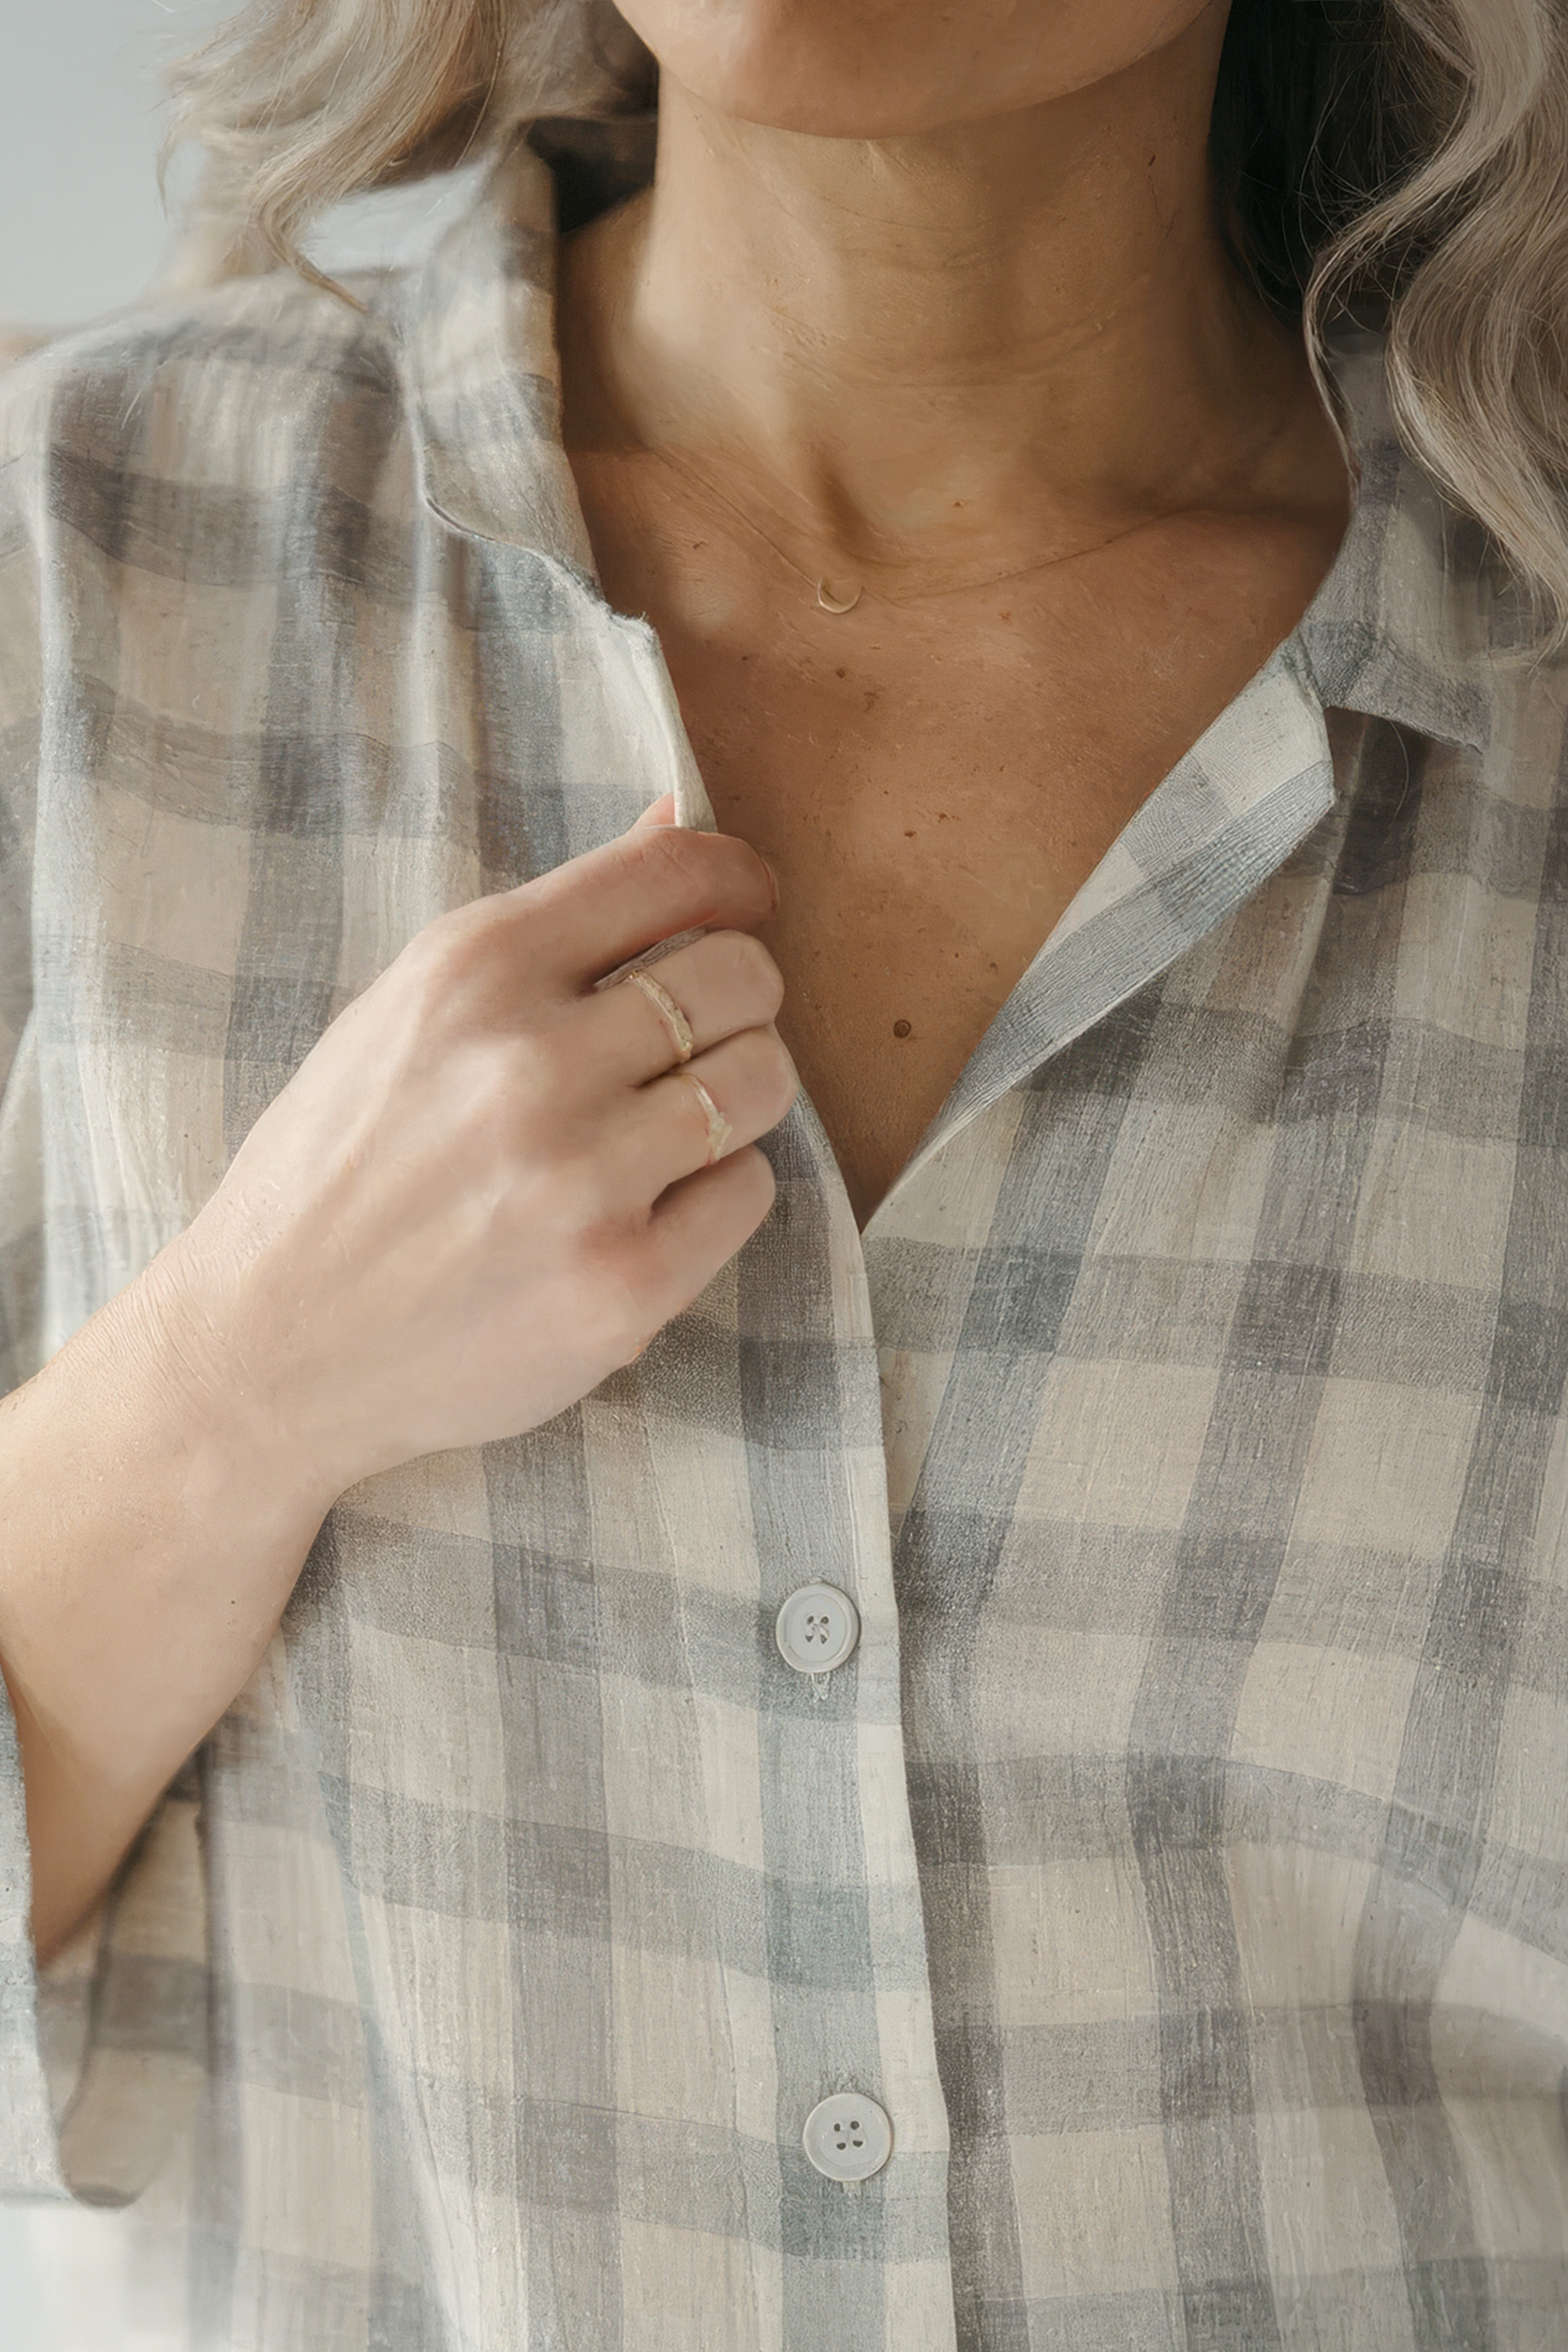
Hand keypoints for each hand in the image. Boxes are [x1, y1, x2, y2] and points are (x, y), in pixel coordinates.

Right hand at [147, 795, 796, 1496]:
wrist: (269, 1351)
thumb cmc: (340, 1171)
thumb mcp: (409, 1013)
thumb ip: (550, 927)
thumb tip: (672, 818)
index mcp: (474, 970)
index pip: (674, 872)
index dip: (736, 880)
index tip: (746, 902)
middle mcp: (531, 1062)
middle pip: (742, 976)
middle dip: (739, 999)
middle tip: (697, 1041)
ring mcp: (583, 1179)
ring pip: (762, 1080)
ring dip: (737, 1095)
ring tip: (674, 1125)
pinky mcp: (624, 1283)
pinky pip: (748, 1192)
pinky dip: (715, 1194)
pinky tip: (646, 1207)